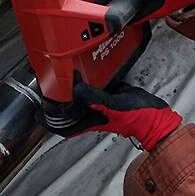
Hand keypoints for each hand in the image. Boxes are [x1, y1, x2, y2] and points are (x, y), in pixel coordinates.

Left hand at [34, 78, 181, 151]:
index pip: (64, 124)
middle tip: (47, 88)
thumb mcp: (114, 108)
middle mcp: (95, 112)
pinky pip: (97, 87)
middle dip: (57, 102)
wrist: (157, 115)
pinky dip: (90, 79)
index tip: (37, 113)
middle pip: (70, 110)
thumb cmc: (139, 117)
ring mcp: (104, 103)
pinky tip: (89, 70)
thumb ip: (94, 99)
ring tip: (62, 76)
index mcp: (92, 119)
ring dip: (72, 89)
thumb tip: (76, 90)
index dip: (49, 121)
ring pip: (82, 97)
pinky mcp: (114, 93)